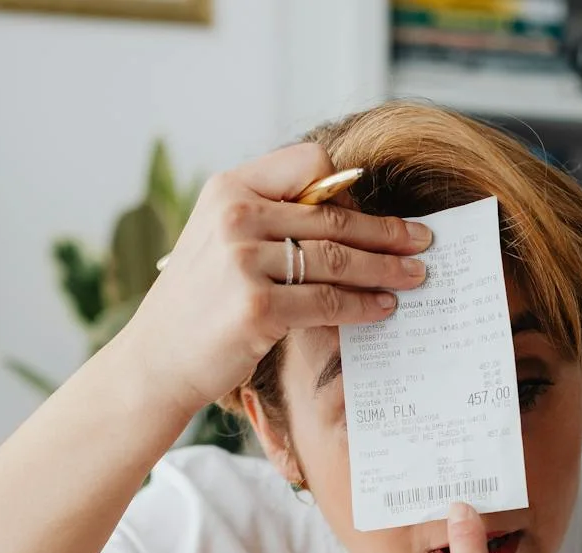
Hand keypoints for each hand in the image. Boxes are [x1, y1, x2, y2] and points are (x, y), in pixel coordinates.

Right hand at [114, 141, 431, 427]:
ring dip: (384, 269)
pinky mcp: (256, 308)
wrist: (157, 360)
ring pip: (336, 259)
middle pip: (332, 216)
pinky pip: (327, 302)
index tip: (373, 212)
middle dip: (387, 232)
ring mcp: (243, 263)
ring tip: (415, 277)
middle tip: (424, 242)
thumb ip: (270, 219)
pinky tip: (384, 308)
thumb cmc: (199, 302)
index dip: (347, 189)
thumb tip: (348, 215)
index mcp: (228, 189)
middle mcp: (234, 218)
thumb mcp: (220, 240)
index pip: (308, 163)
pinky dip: (363, 305)